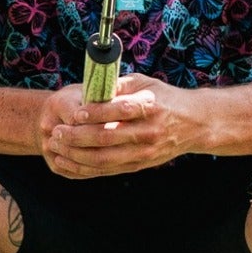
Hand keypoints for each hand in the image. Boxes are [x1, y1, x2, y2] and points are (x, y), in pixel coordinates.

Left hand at [39, 73, 213, 177]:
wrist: (193, 124)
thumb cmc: (164, 99)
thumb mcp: (145, 83)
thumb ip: (117, 85)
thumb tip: (89, 87)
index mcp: (151, 106)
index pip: (120, 110)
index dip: (96, 112)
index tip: (75, 113)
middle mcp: (149, 131)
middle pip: (108, 137)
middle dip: (78, 136)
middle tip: (57, 132)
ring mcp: (144, 151)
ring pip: (105, 157)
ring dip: (77, 154)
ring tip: (58, 146)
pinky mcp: (139, 164)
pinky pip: (108, 169)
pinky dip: (86, 167)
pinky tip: (68, 161)